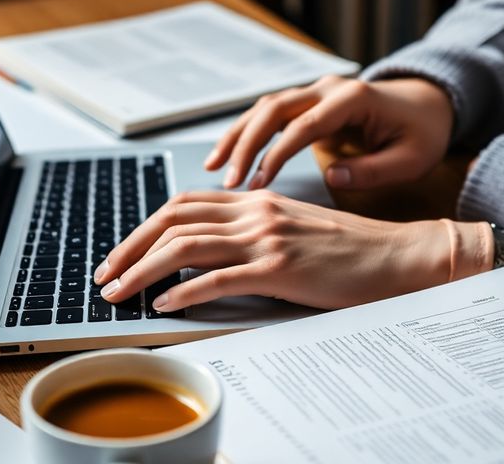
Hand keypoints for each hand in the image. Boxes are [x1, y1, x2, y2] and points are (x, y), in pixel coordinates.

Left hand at [92, 190, 490, 312]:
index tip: (121, 254)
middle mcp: (255, 211)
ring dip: (143, 271)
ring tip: (119, 293)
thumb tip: (204, 251)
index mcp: (255, 200)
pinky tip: (164, 304)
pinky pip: (218, 278)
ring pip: (185, 246)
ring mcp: (267, 238)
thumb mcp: (291, 229)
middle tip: (105, 274)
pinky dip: (183, 291)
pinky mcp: (281, 268)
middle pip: (172, 220)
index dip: (143, 228)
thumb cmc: (346, 250)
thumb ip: (249, 231)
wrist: (399, 256)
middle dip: (129, 248)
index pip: (182, 205)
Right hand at [205, 76, 453, 189]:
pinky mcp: (307, 102)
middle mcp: (327, 88)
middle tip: (227, 179)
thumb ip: (374, 170)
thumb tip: (333, 178)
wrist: (427, 103)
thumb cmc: (422, 134)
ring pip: (263, 107)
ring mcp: (314, 91)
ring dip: (236, 136)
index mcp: (352, 98)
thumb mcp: (412, 158)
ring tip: (213, 167)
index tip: (258, 183)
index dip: (277, 154)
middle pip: (273, 109)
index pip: (305, 125)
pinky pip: (268, 114)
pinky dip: (245, 133)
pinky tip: (226, 156)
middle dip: (246, 144)